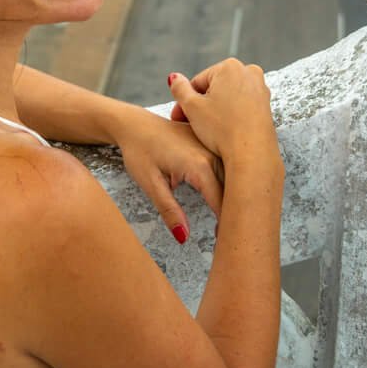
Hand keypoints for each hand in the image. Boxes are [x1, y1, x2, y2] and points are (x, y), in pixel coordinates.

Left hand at [111, 105, 223, 246]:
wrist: (134, 123)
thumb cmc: (139, 151)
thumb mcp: (150, 184)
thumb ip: (169, 211)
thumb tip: (183, 237)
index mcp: (199, 165)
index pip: (221, 202)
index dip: (224, 225)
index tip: (226, 243)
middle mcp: (211, 153)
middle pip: (231, 190)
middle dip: (232, 214)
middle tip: (230, 237)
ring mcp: (212, 146)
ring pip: (231, 178)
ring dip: (232, 198)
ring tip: (231, 222)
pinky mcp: (209, 143)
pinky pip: (225, 166)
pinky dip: (228, 183)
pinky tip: (228, 198)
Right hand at [166, 59, 278, 166]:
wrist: (252, 155)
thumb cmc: (222, 130)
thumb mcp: (192, 107)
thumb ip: (179, 88)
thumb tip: (174, 77)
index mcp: (230, 66)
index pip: (198, 82)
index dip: (185, 102)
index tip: (178, 118)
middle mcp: (249, 72)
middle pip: (214, 88)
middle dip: (200, 105)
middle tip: (189, 124)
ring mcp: (260, 89)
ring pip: (228, 98)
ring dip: (214, 111)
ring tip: (206, 130)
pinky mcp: (266, 106)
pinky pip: (241, 107)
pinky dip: (230, 116)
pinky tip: (223, 132)